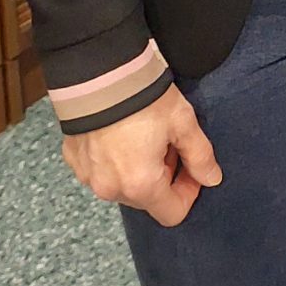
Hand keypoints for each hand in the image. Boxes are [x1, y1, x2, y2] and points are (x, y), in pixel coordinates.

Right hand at [62, 86, 221, 226]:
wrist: (97, 72)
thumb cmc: (143, 97)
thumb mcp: (182, 122)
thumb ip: (200, 156)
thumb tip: (211, 178)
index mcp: (140, 185)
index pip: (172, 214)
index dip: (188, 192)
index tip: (192, 168)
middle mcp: (110, 189)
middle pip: (147, 199)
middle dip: (163, 176)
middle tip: (169, 143)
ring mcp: (88, 176)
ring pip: (123, 186)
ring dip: (138, 170)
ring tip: (145, 135)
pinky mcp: (74, 160)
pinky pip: (100, 171)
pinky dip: (114, 160)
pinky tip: (120, 133)